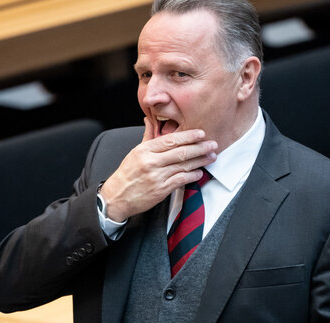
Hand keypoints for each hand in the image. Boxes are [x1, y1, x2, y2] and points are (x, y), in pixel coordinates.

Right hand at [100, 118, 216, 221]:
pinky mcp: (160, 190)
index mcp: (144, 150)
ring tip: (211, 157)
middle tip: (212, 144)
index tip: (201, 134)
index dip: (188, 136)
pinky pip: (180, 181)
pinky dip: (192, 176)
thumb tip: (149, 119)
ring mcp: (156, 177)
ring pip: (183, 166)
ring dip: (200, 161)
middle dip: (199, 148)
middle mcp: (151, 162)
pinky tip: (199, 172)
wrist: (117, 196)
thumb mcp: (135, 152)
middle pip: (180, 152)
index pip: (170, 140)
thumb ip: (147, 137)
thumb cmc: (127, 174)